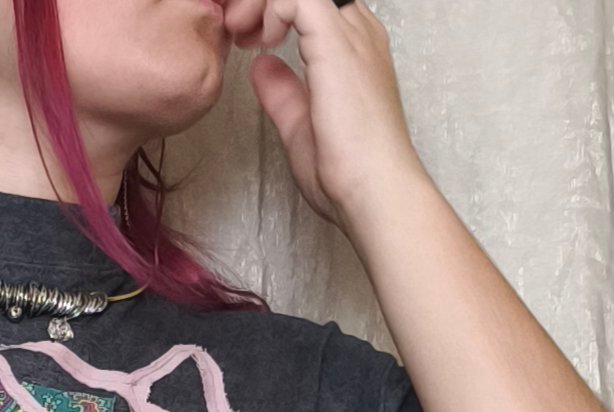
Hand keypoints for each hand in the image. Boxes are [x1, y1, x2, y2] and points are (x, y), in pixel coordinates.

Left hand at [221, 0, 426, 228]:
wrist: (373, 191)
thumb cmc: (347, 172)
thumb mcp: (301, 126)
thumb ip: (282, 92)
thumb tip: (263, 66)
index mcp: (355, 49)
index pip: (316, 3)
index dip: (279, 10)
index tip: (251, 40)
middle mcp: (358, 32)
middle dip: (269, 1)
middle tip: (240, 30)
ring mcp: (350, 35)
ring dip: (265, 1)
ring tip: (244, 31)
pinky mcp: (336, 44)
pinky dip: (273, 8)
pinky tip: (263, 39)